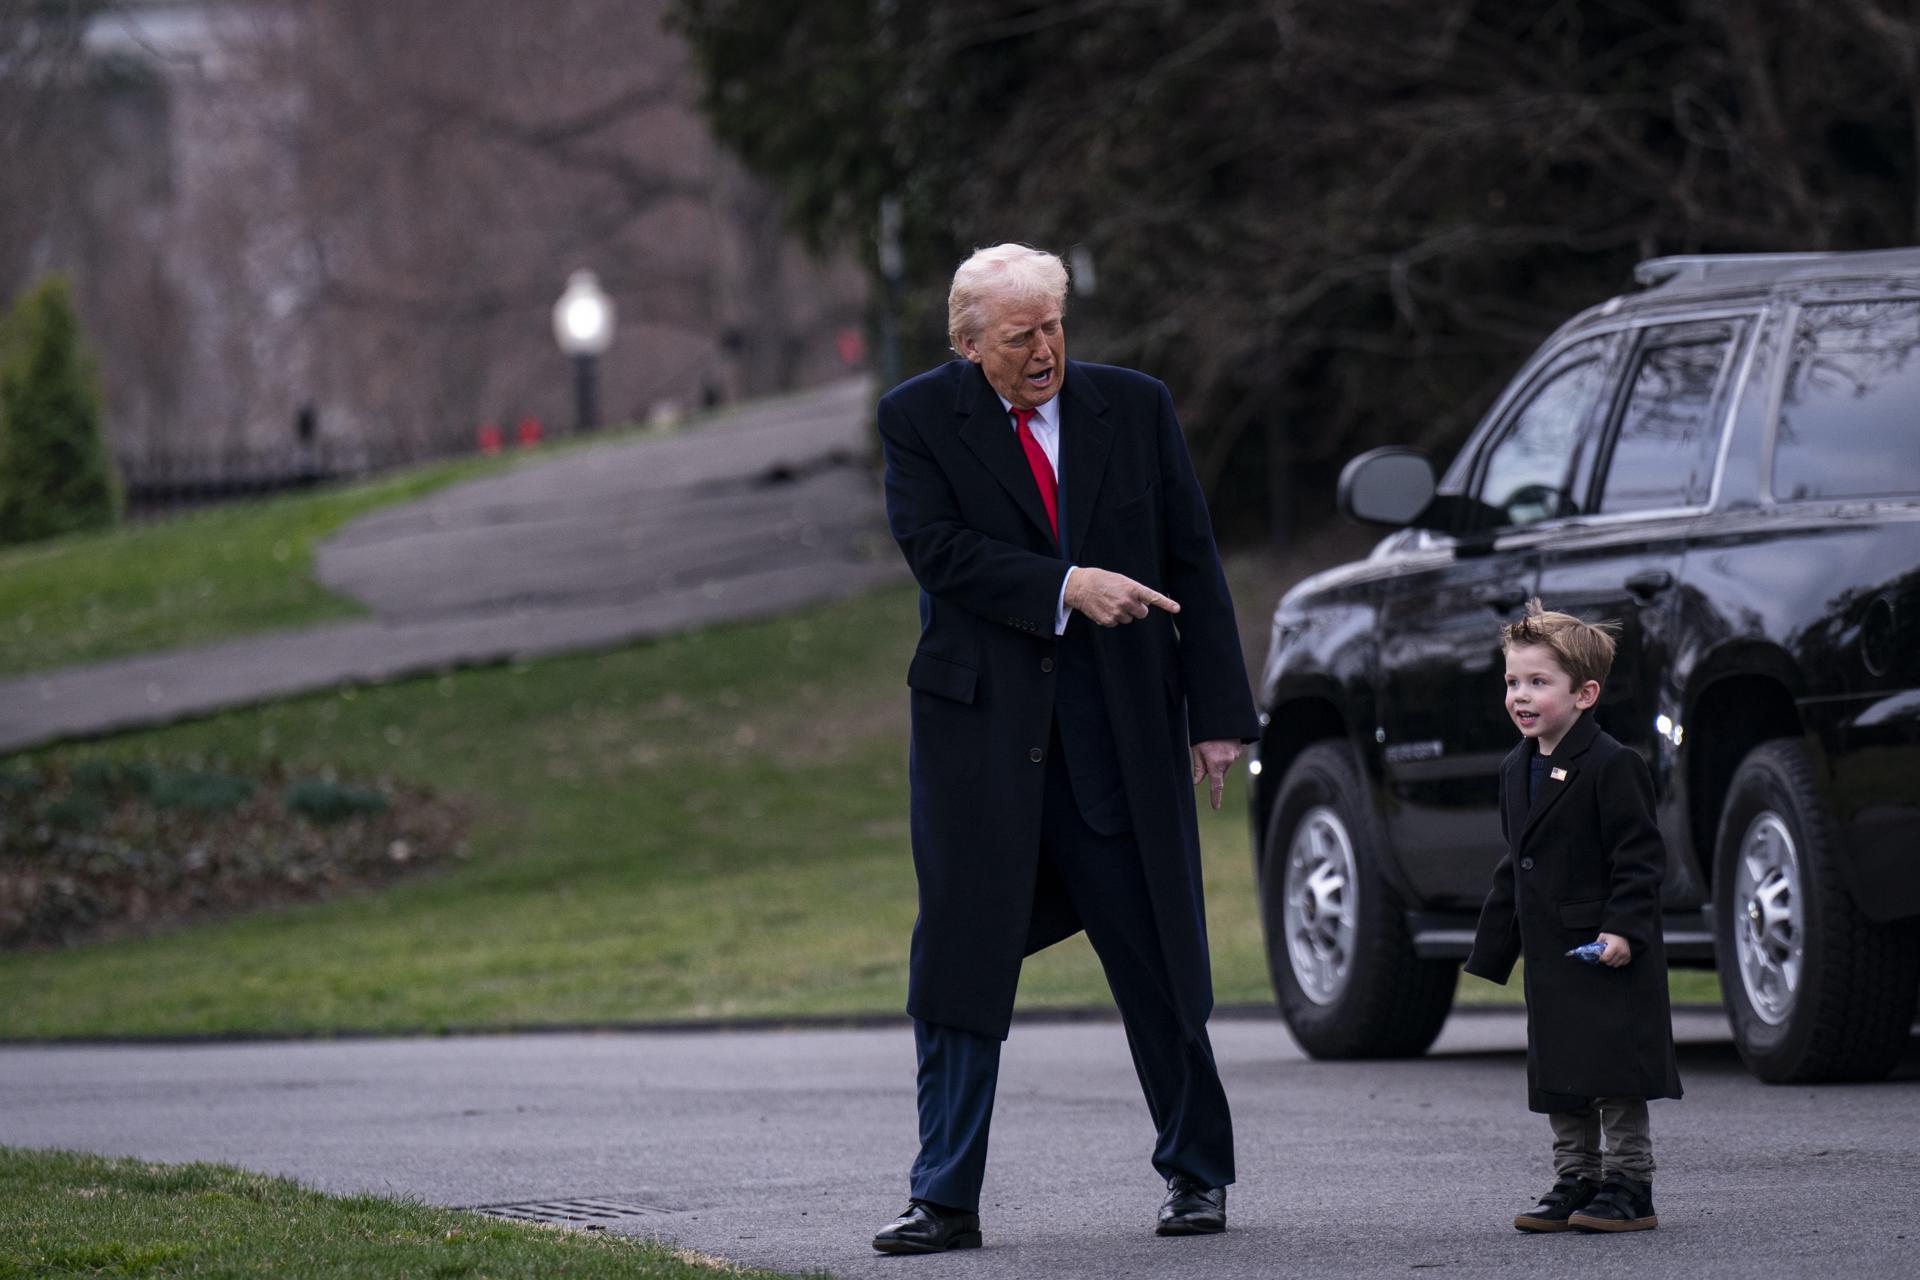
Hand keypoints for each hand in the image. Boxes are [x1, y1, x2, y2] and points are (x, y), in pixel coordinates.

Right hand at [1064, 568, 1179, 626]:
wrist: (1081, 586)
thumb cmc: (1102, 580)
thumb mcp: (1121, 580)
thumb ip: (1135, 591)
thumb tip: (1145, 605)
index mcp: (1132, 588)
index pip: (1153, 597)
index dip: (1166, 604)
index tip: (1176, 609)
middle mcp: (1127, 601)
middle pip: (1142, 613)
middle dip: (1137, 609)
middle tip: (1125, 601)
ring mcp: (1118, 612)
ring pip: (1129, 619)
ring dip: (1123, 613)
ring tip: (1111, 602)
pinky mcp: (1108, 621)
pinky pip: (1116, 623)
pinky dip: (1112, 618)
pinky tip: (1104, 608)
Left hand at [1191, 740, 1240, 809]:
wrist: (1222, 717)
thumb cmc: (1206, 733)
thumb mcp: (1197, 749)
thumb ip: (1198, 767)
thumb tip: (1197, 781)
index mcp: (1216, 764)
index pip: (1216, 785)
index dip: (1215, 797)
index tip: (1215, 807)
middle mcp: (1228, 761)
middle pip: (1219, 773)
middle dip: (1213, 770)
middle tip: (1205, 754)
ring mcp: (1235, 755)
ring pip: (1225, 764)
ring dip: (1219, 759)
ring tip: (1213, 744)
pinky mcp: (1239, 749)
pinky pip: (1230, 756)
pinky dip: (1225, 753)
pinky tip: (1221, 742)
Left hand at [1596, 932, 1631, 966]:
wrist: (1626, 932)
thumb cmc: (1614, 934)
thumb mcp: (1604, 935)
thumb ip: (1598, 942)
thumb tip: (1592, 949)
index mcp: (1614, 947)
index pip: (1605, 958)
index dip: (1601, 958)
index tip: (1600, 956)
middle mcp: (1621, 952)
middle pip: (1610, 963)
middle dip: (1606, 960)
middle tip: (1604, 956)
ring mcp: (1626, 955)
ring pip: (1616, 965)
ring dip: (1612, 962)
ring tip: (1611, 956)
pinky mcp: (1630, 957)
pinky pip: (1622, 964)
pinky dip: (1618, 962)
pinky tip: (1616, 957)